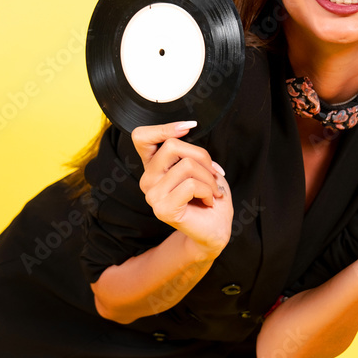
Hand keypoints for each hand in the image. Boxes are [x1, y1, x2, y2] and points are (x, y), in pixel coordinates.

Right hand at [132, 121, 232, 254]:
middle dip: (202, 156)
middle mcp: (147, 179)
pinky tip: (209, 200)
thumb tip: (187, 128)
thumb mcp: (201, 165)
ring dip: (209, 177)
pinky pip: (191, 185)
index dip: (163, 127)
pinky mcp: (162, 209)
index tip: (188, 128)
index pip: (141, 137)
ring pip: (186, 165)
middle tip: (213, 174)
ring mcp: (152, 195)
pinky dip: (208, 190)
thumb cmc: (209, 196)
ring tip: (214, 190)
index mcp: (153, 166)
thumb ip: (188, 149)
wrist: (215, 229)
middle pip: (172, 145)